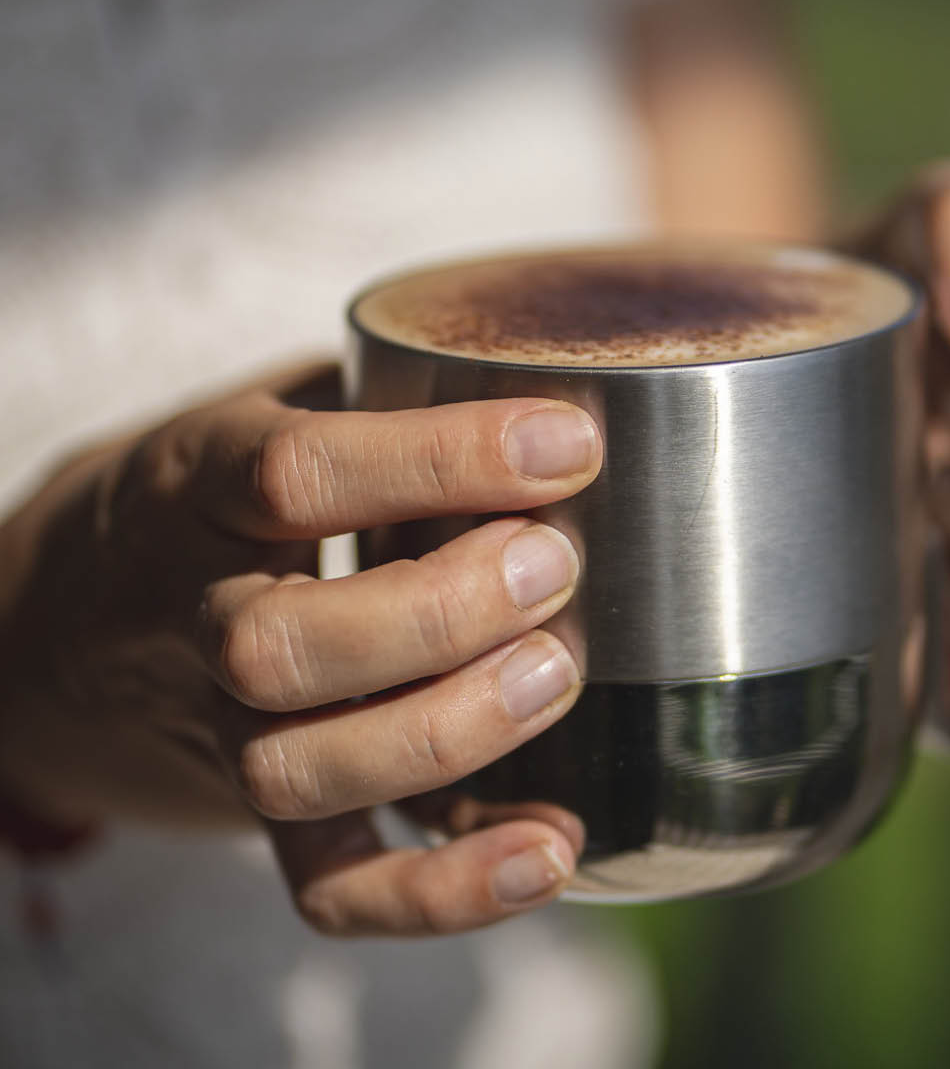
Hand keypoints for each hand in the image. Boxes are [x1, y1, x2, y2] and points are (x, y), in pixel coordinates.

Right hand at [0, 364, 601, 933]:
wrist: (69, 618)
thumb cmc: (210, 500)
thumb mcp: (259, 414)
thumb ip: (369, 395)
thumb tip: (543, 369)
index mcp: (198, 487)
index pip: (299, 474)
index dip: (442, 460)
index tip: (570, 444)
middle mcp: (198, 615)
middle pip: (283, 648)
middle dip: (441, 612)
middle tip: (553, 564)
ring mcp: (218, 728)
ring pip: (300, 769)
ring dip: (447, 733)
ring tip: (555, 672)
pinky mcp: (256, 812)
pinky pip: (329, 887)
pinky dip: (441, 891)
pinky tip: (548, 850)